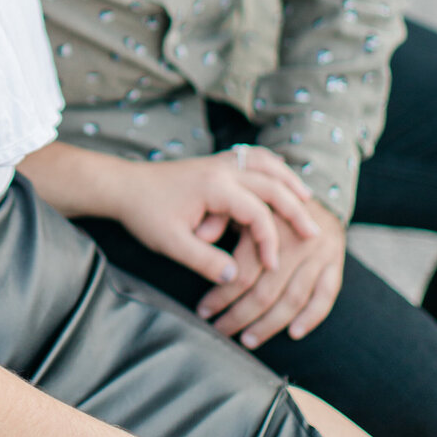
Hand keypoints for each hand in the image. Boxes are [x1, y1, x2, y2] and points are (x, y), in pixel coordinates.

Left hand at [109, 148, 319, 286]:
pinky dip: (273, 168)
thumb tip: (235, 277)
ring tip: (308, 202)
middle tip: (314, 233)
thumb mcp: (170, 243)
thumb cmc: (144, 213)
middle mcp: (222, 169)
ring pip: (266, 165)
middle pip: (271, 183)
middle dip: (295, 209)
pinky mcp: (217, 164)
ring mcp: (220, 162)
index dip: (268, 240)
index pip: (255, 211)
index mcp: (213, 185)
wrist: (123, 185)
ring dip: (288, 183)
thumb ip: (203, 260)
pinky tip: (282, 180)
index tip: (273, 265)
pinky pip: (254, 159)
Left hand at [197, 197, 344, 348]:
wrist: (314, 179)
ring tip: (247, 339)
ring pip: (293, 297)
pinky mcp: (337, 259)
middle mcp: (297, 237)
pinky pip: (327, 294)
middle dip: (240, 316)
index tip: (203, 311)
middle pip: (266, 290)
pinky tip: (294, 333)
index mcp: (268, 219)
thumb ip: (216, 218)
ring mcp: (320, 250)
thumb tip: (200, 238)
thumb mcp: (233, 196)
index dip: (220, 295)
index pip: (243, 271)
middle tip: (220, 330)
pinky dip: (311, 317)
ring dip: (269, 324)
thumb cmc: (260, 193)